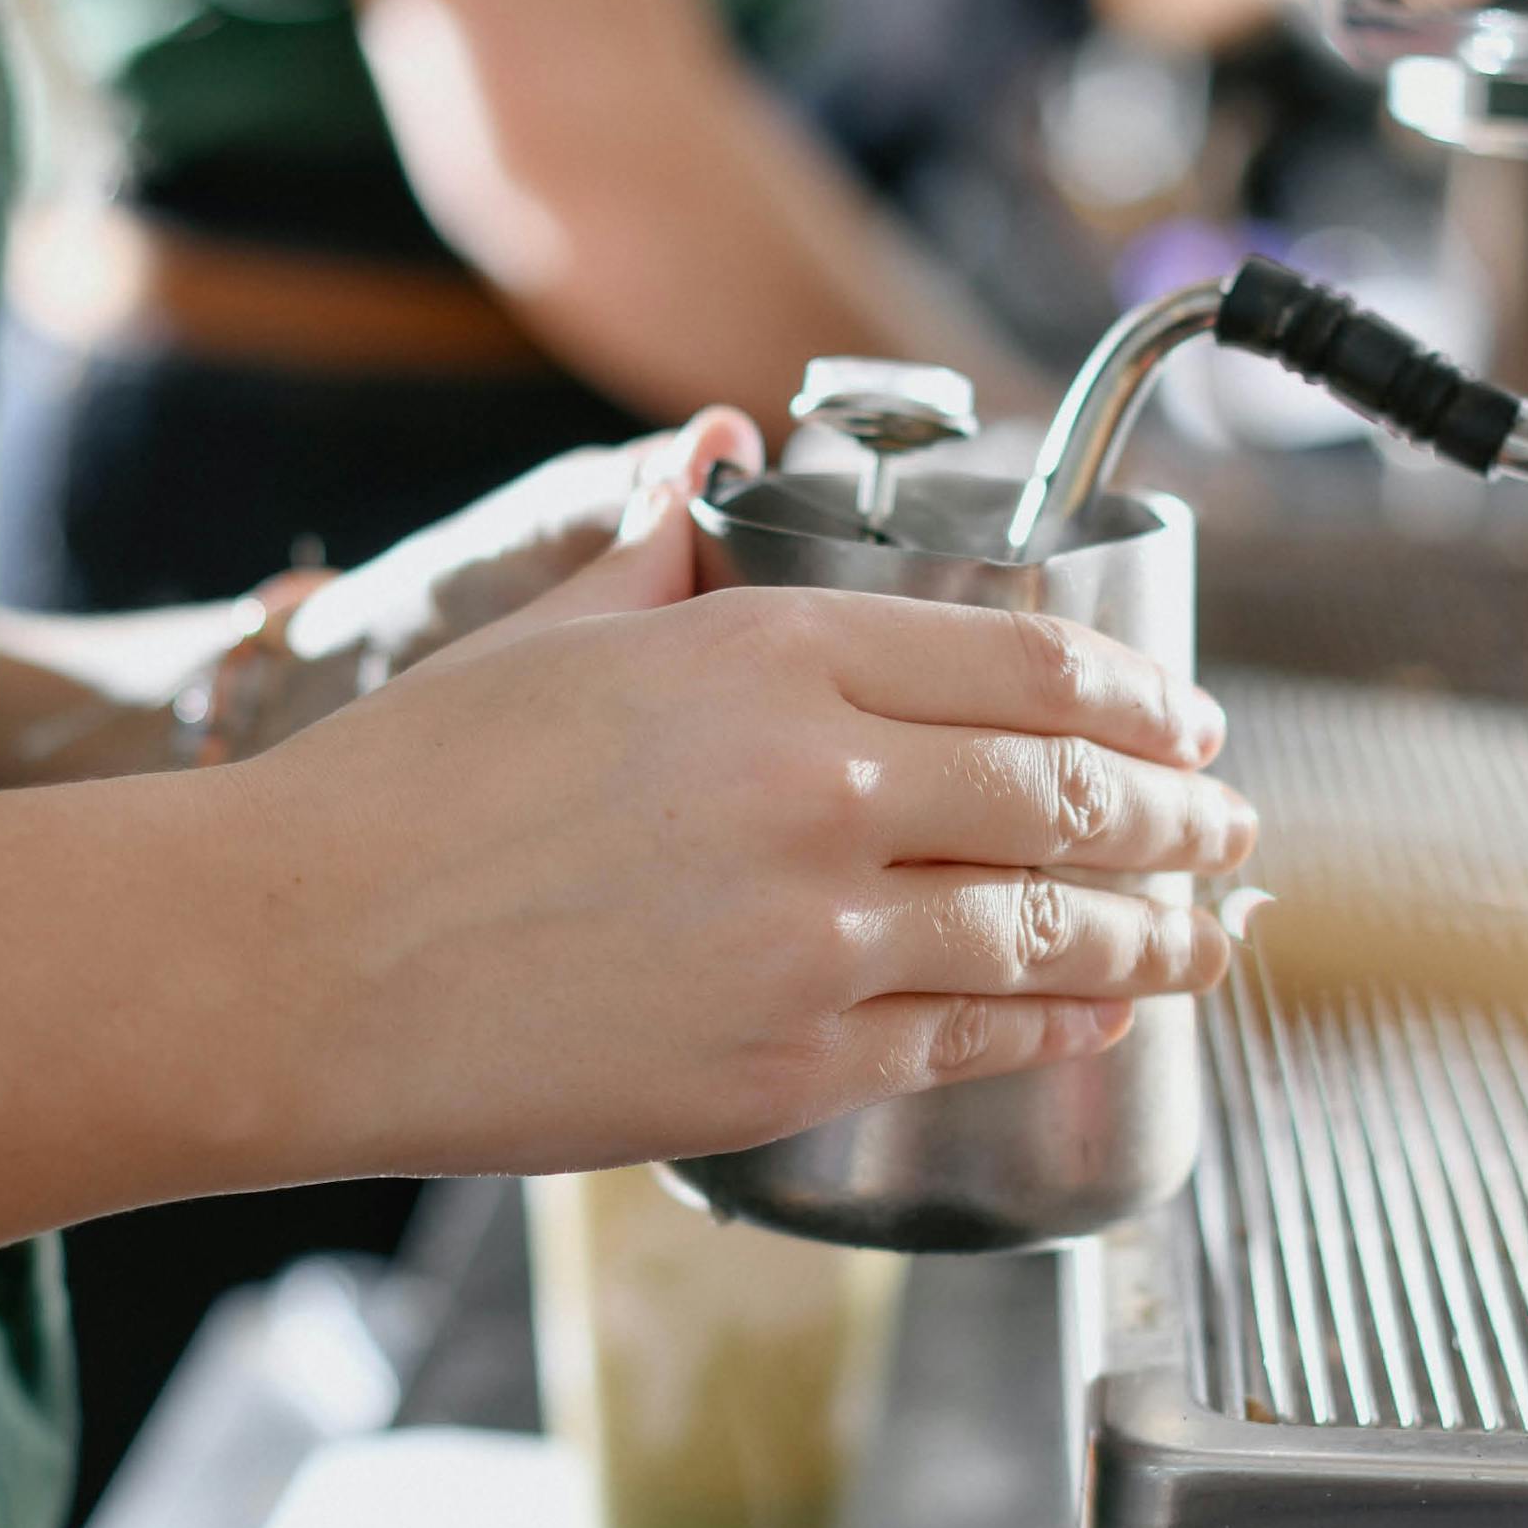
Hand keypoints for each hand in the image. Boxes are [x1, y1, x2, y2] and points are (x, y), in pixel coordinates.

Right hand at [246, 445, 1254, 1183]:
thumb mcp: (554, 631)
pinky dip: (1055, 1024)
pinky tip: (1099, 1015)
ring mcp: (814, 939)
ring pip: (1049, 932)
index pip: (1025, 665)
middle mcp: (820, 787)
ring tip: (1209, 934)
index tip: (1189, 725)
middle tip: (1230, 829)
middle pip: (1069, 799)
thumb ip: (669, 543)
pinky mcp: (787, 1068)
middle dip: (1179, 819)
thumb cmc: (411, 786)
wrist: (296, 961)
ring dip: (1156, 936)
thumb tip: (722, 458)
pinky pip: (968, 1040)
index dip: (1138, 700)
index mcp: (771, 653)